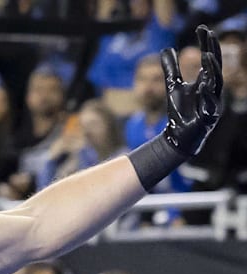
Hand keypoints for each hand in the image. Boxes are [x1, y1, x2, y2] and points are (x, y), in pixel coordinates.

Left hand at [161, 26, 222, 156]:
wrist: (178, 135)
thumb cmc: (180, 111)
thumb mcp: (173, 85)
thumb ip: (171, 68)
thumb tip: (167, 49)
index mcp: (206, 81)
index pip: (209, 59)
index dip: (207, 44)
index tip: (202, 28)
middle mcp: (213, 90)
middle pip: (216, 67)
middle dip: (213, 50)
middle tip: (209, 35)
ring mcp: (213, 103)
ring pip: (216, 84)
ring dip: (212, 69)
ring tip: (206, 55)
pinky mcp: (209, 117)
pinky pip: (210, 104)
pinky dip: (207, 95)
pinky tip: (203, 85)